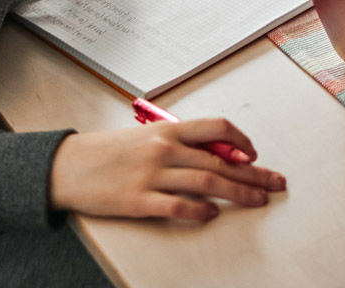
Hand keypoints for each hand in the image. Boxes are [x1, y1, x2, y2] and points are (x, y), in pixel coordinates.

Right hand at [48, 118, 286, 222]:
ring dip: (238, 193)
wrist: (68, 166)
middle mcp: (165, 148)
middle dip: (253, 174)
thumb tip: (219, 155)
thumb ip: (181, 143)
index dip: (242, 142)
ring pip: (207, 182)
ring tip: (258, 201)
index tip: (255, 156)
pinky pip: (177, 206)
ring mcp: (152, 174)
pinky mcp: (137, 201)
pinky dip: (199, 211)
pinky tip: (213, 215)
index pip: (217, 128)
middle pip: (220, 161)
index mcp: (170, 129)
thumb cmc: (112, 151)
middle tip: (276, 183)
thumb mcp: (149, 136)